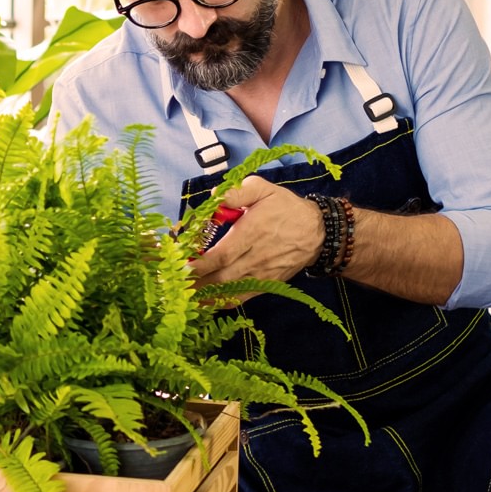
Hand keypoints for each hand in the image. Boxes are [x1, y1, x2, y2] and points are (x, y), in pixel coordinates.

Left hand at [190, 175, 322, 292]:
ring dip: (204, 295)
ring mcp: (262, 274)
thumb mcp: (264, 189)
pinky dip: (221, 303)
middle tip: (173, 282)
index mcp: (253, 232)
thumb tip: (215, 195)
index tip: (180, 266)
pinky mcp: (267, 284)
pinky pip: (242, 298)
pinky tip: (204, 302)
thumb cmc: (286, 207)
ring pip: (229, 290)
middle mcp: (256, 256)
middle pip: (222, 276)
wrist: (317, 231)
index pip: (222, 254)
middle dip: (196, 282)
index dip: (200, 264)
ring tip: (182, 295)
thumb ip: (239, 190)